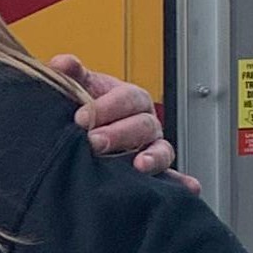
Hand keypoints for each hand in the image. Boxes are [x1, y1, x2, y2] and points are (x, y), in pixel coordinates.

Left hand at [50, 55, 198, 196]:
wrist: (88, 132)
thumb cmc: (90, 108)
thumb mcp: (81, 88)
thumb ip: (72, 75)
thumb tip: (62, 64)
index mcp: (131, 98)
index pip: (125, 98)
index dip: (105, 107)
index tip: (81, 118)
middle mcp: (146, 122)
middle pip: (142, 125)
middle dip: (119, 134)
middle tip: (95, 143)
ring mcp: (152, 147)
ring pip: (161, 150)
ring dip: (153, 157)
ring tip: (141, 166)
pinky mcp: (155, 172)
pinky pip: (171, 178)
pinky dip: (181, 183)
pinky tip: (190, 188)